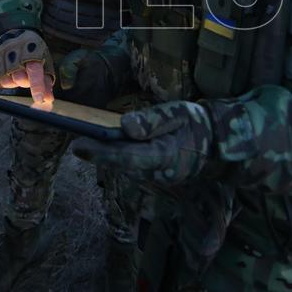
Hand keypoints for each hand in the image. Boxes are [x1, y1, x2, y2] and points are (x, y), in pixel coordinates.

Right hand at [0, 29, 53, 105]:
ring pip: (5, 81)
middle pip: (19, 79)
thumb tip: (48, 99)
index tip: (40, 99)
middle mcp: (13, 50)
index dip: (37, 86)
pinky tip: (2, 70)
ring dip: (10, 80)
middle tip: (23, 74)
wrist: (11, 30)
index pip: (34, 71)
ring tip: (12, 69)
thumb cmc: (30, 49)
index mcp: (31, 49)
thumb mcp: (41, 60)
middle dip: (23, 81)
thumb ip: (45, 81)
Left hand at [72, 100, 213, 184]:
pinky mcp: (154, 175)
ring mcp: (156, 177)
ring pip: (125, 167)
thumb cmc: (195, 123)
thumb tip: (125, 126)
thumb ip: (152, 120)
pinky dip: (117, 158)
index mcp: (164, 155)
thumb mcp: (178, 114)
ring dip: (106, 157)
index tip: (78, 146)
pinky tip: (104, 148)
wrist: (215, 143)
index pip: (127, 156)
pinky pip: (132, 166)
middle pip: (121, 164)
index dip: (101, 153)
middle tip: (76, 144)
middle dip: (98, 155)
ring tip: (85, 145)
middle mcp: (157, 172)